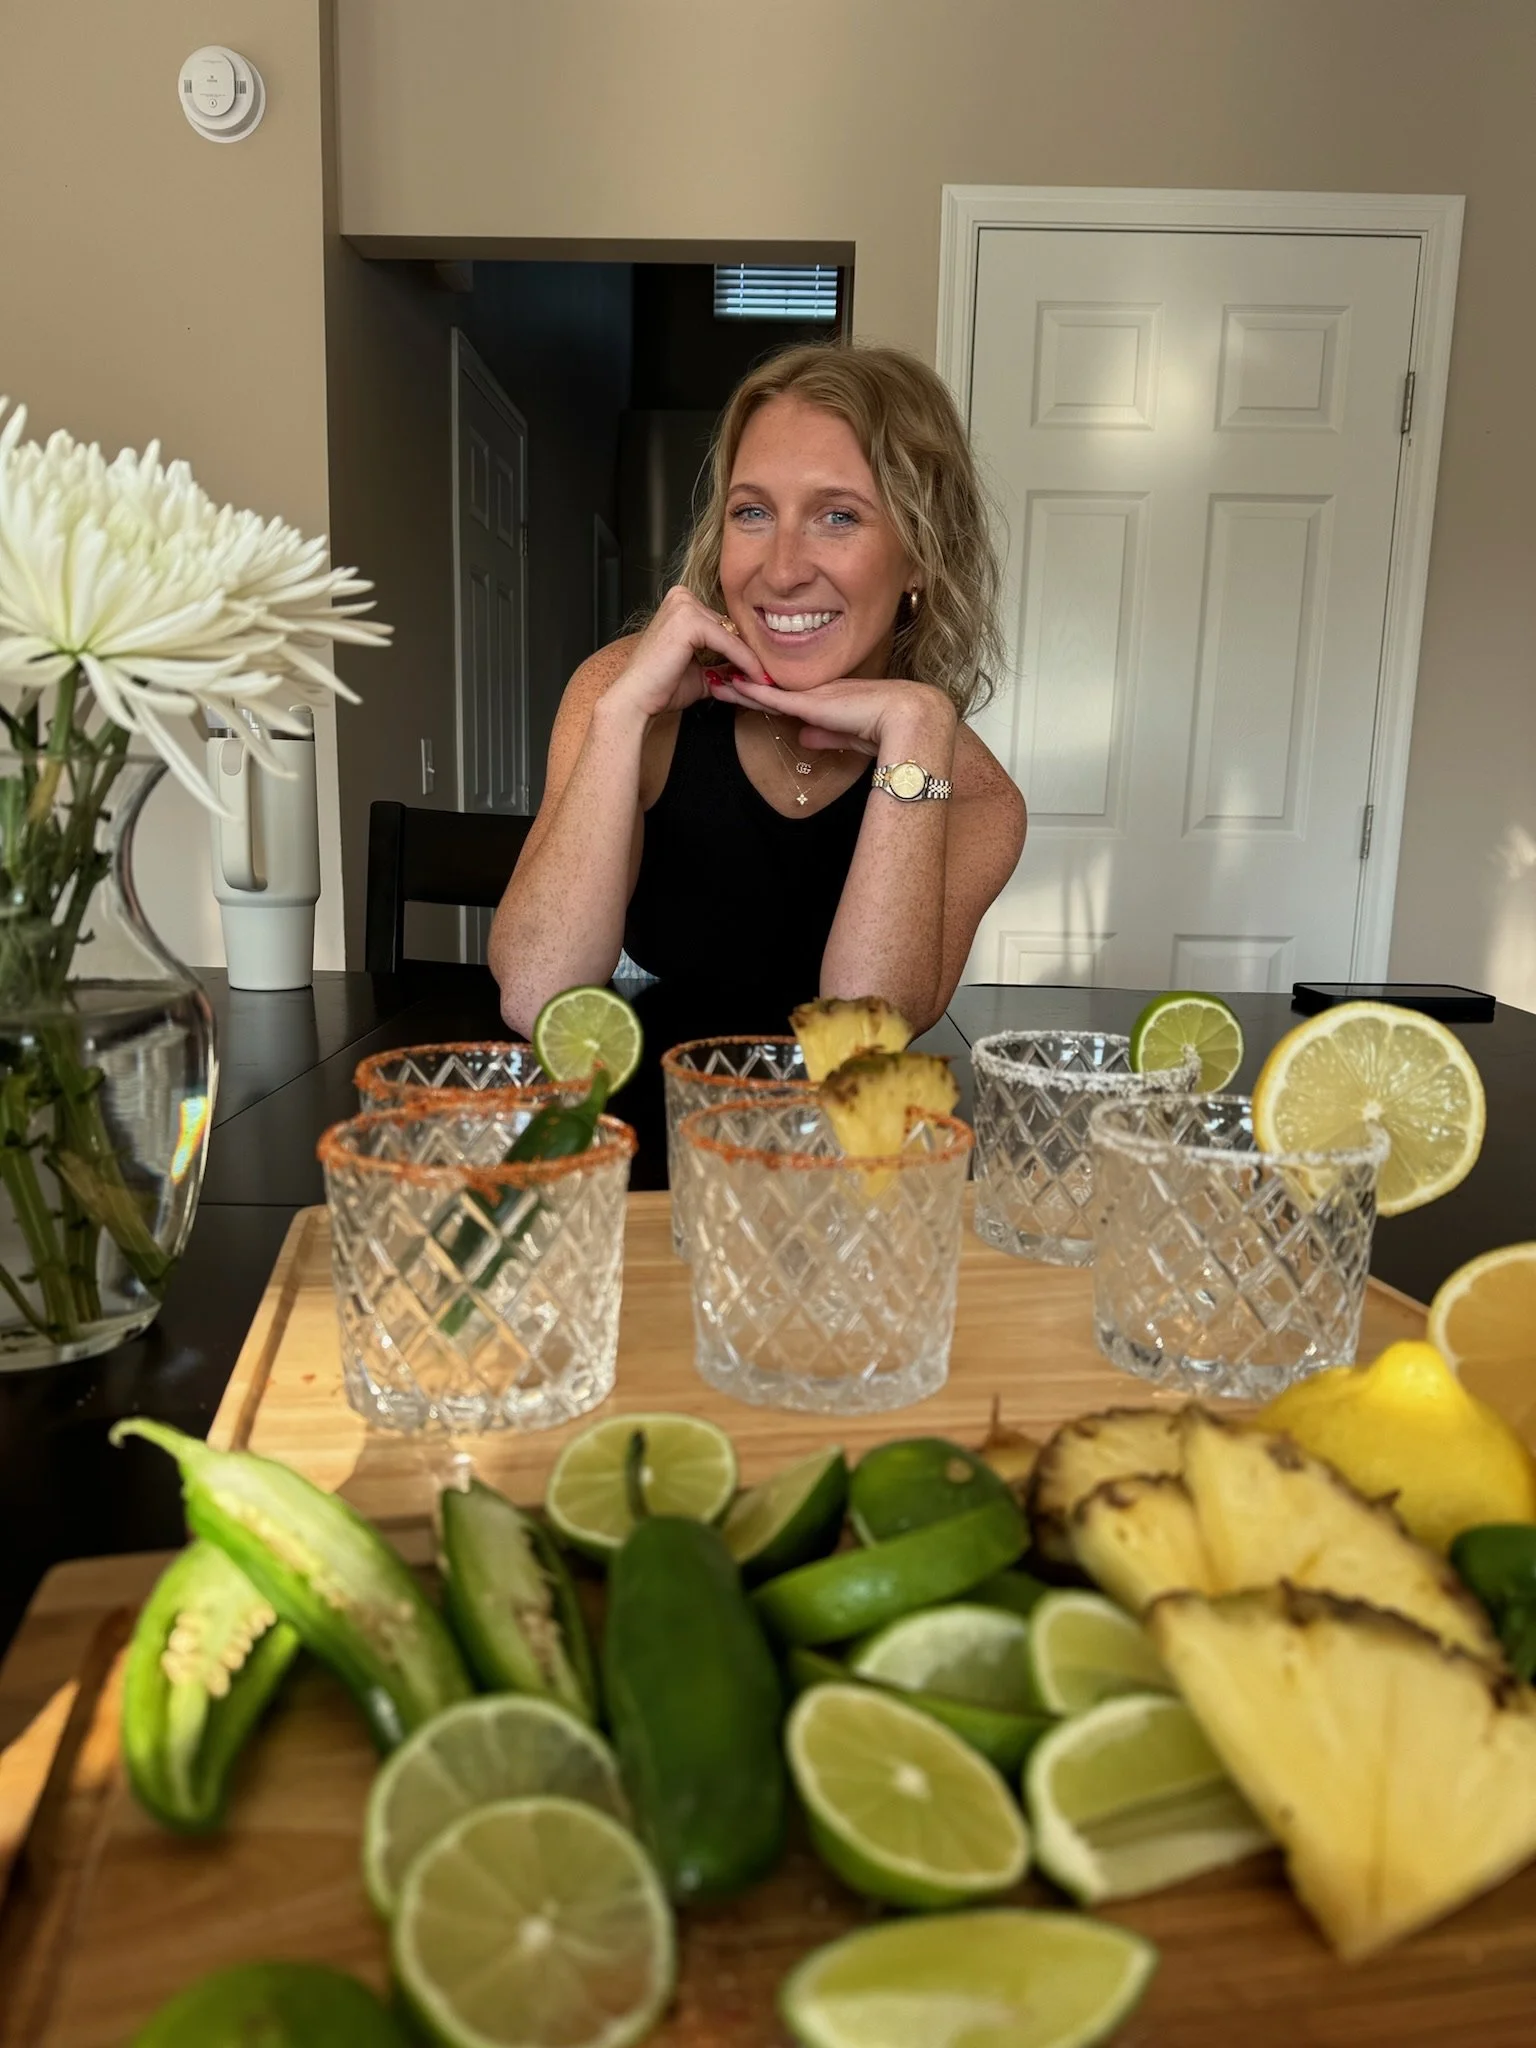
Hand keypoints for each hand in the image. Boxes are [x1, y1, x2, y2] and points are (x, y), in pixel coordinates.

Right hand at [602, 586, 770, 725]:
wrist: (636, 700)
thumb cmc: (661, 687)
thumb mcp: (701, 672)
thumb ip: (724, 666)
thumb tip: (754, 670)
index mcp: (681, 603)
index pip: (723, 625)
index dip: (744, 650)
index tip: (765, 671)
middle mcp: (681, 597)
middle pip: (729, 628)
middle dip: (750, 654)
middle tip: (772, 677)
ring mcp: (684, 605)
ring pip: (732, 636)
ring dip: (751, 660)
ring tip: (769, 681)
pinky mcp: (689, 620)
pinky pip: (728, 642)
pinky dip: (745, 661)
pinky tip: (757, 678)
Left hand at [707, 671, 957, 760]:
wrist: (908, 718)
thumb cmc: (888, 729)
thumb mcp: (848, 735)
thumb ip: (826, 735)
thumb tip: (804, 738)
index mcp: (825, 699)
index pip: (785, 694)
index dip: (761, 690)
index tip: (739, 685)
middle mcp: (815, 692)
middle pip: (770, 686)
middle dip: (742, 681)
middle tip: (716, 673)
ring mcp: (812, 695)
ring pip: (766, 688)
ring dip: (738, 685)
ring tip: (712, 678)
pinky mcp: (812, 703)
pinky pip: (775, 696)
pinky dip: (752, 692)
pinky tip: (732, 685)